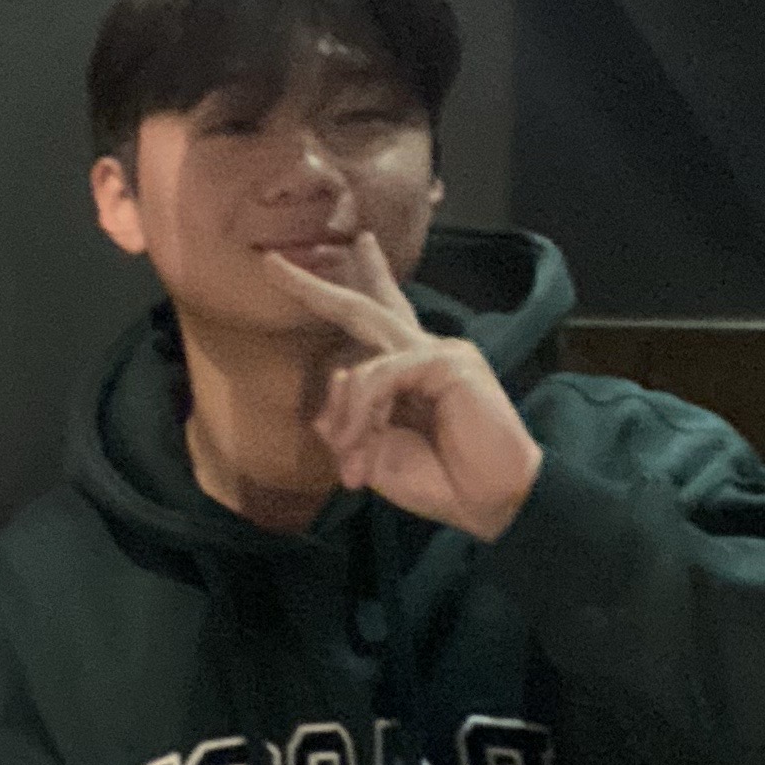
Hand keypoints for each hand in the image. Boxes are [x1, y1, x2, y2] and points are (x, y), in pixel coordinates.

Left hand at [265, 231, 543, 541]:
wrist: (490, 502)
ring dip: (348, 418)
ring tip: (355, 461)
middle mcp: (422, 353)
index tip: (300, 272)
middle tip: (273, 263)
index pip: (370, 326)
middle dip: (316, 287)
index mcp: (406, 374)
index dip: (338, 299)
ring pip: (360, 364)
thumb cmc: (441, 482)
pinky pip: (379, 376)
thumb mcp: (373, 456)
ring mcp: (438, 353)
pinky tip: (367, 441)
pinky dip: (364, 411)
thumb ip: (347, 423)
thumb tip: (331, 389)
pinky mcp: (448, 360)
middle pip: (364, 308)